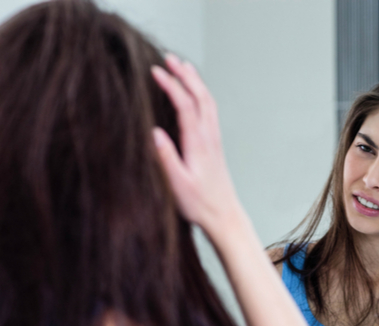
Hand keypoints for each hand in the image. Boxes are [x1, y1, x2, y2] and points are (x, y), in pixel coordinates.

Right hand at [151, 54, 242, 232]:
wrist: (223, 215)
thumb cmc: (199, 204)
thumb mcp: (177, 184)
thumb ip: (166, 158)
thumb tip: (154, 133)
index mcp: (198, 143)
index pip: (185, 105)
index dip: (171, 85)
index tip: (155, 71)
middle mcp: (209, 137)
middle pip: (200, 96)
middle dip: (185, 74)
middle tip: (169, 58)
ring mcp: (214, 139)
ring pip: (207, 101)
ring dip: (195, 81)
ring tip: (182, 66)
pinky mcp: (215, 144)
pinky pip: (210, 111)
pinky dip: (201, 94)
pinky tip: (195, 93)